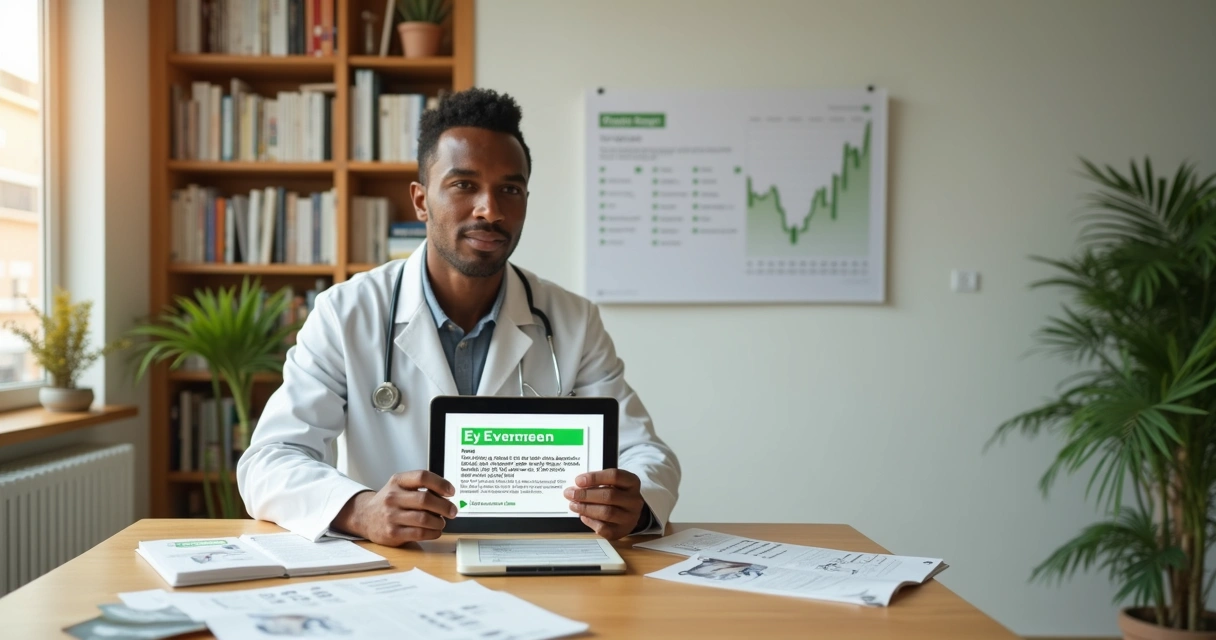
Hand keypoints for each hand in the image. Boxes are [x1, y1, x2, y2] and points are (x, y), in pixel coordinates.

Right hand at [331, 470, 457, 545]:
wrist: (365, 516)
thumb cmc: (390, 501)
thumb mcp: (400, 487)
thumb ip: (421, 488)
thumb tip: (447, 496)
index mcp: (398, 481)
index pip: (422, 476)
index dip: (440, 483)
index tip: (451, 491)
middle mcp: (393, 497)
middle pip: (425, 499)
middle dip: (445, 506)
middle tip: (453, 511)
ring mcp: (391, 516)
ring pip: (424, 519)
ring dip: (439, 521)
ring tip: (442, 522)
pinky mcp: (392, 533)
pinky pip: (419, 534)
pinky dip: (433, 533)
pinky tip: (435, 531)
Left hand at [563, 469, 644, 539]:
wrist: (629, 513)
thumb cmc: (617, 494)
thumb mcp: (613, 483)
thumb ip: (598, 483)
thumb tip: (576, 487)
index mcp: (632, 483)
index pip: (615, 476)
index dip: (595, 477)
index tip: (579, 480)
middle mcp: (634, 500)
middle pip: (609, 495)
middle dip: (586, 495)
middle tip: (570, 493)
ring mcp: (629, 517)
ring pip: (607, 512)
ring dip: (586, 508)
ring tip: (573, 505)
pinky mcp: (621, 531)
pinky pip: (604, 528)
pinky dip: (591, 521)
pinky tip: (583, 516)